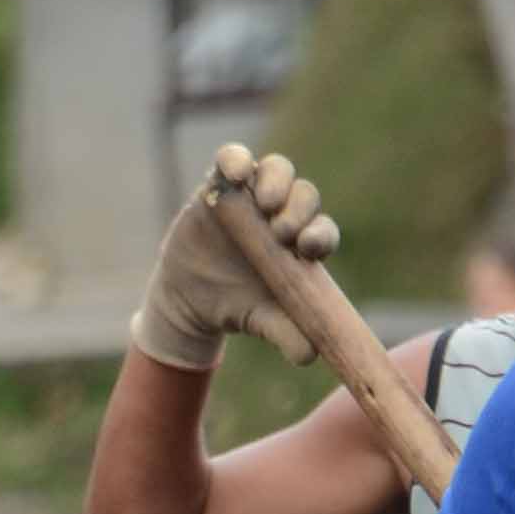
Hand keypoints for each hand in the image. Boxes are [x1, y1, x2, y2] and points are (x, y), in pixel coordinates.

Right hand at [126, 144, 339, 372]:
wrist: (191, 300)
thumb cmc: (238, 308)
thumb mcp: (262, 323)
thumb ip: (287, 335)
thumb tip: (309, 354)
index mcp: (302, 245)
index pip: (322, 231)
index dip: (320, 235)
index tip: (308, 249)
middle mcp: (283, 215)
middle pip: (304, 196)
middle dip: (300, 209)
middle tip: (284, 233)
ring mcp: (253, 196)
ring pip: (277, 171)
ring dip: (277, 182)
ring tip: (267, 204)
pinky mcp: (221, 185)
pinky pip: (233, 158)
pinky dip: (236, 159)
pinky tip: (236, 171)